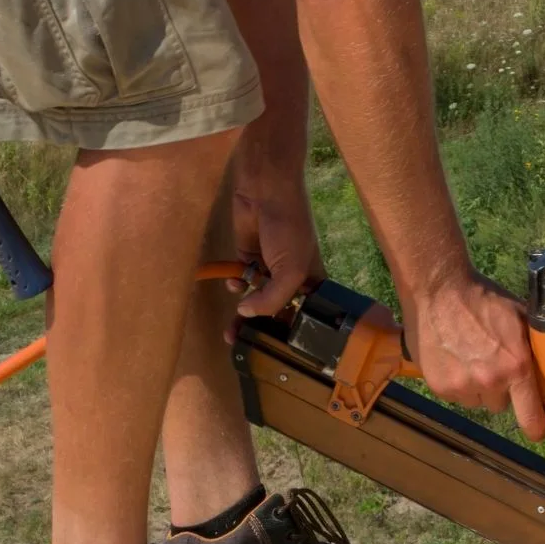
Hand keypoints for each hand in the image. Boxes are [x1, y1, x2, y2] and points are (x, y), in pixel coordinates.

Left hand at [226, 160, 323, 339]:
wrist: (266, 189)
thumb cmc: (289, 229)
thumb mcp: (290, 271)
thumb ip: (272, 299)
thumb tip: (246, 314)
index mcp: (312, 283)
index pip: (306, 315)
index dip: (294, 333)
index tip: (280, 354)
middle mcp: (292, 278)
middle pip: (278, 310)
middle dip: (264, 330)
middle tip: (248, 349)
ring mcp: (269, 268)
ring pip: (256, 298)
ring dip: (245, 314)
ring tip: (231, 334)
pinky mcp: (248, 256)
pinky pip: (241, 280)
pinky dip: (236, 285)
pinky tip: (234, 285)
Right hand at [403, 271, 544, 441]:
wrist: (438, 289)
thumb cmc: (482, 299)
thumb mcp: (519, 316)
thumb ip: (535, 345)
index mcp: (516, 366)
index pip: (531, 417)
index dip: (536, 427)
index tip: (537, 429)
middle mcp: (490, 381)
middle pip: (501, 405)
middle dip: (499, 389)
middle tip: (491, 363)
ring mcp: (462, 386)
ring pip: (477, 401)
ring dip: (476, 387)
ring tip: (469, 358)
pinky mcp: (440, 386)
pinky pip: (455, 396)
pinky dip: (455, 383)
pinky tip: (453, 358)